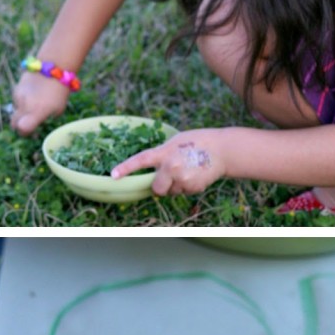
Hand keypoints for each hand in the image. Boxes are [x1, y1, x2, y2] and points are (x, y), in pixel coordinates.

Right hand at [10, 72, 71, 135]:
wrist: (53, 68)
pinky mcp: (16, 88)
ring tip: (35, 105)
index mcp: (36, 112)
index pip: (22, 129)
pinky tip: (32, 96)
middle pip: (14, 123)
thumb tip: (36, 122)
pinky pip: (17, 100)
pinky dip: (22, 102)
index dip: (24, 133)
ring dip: (22, 112)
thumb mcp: (58, 109)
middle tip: (28, 124)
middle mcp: (24, 105)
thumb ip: (44, 117)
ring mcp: (18, 96)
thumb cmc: (60, 91)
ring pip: (16, 110)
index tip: (29, 133)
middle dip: (19, 126)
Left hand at [111, 129, 225, 195]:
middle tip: (170, 176)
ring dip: (176, 186)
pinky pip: (184, 192)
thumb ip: (162, 154)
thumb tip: (153, 171)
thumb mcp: (175, 142)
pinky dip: (188, 187)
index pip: (141, 160)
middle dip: (160, 186)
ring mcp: (183, 179)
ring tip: (189, 170)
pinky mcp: (193, 188)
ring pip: (171, 192)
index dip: (126, 168)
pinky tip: (196, 174)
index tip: (113, 175)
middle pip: (157, 189)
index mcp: (165, 153)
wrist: (222, 150)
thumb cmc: (197, 142)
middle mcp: (171, 168)